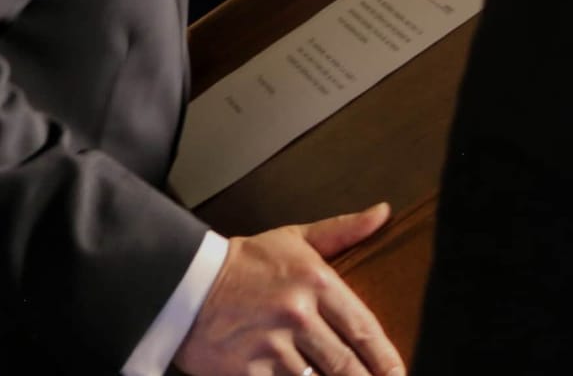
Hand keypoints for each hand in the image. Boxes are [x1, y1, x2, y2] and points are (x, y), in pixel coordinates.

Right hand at [173, 203, 403, 375]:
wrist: (183, 281)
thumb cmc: (245, 263)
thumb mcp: (293, 239)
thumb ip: (342, 231)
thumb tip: (382, 212)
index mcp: (315, 281)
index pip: (365, 331)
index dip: (388, 361)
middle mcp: (297, 314)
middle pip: (348, 366)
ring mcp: (272, 345)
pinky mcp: (248, 371)